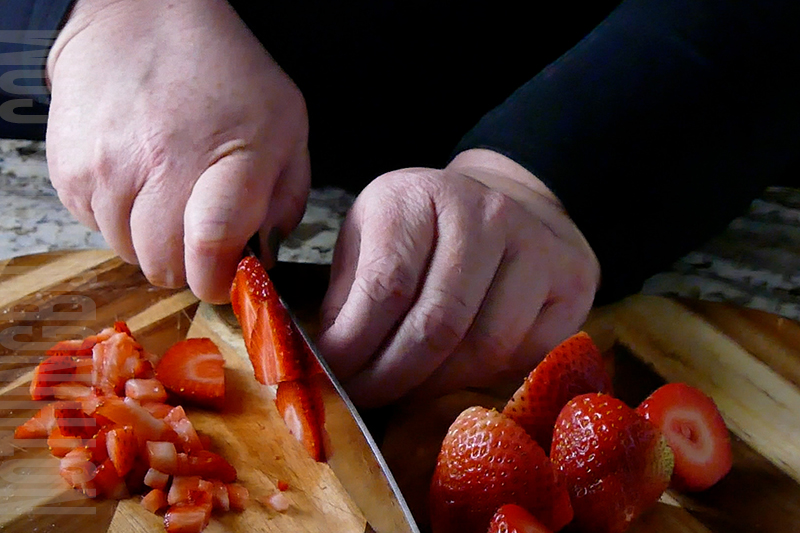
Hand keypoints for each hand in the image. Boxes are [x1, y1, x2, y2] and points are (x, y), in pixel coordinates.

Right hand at [45, 0, 309, 302]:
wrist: (140, 21)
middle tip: (198, 228)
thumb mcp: (286, 126)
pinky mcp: (69, 171)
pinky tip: (136, 178)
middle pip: (165, 264)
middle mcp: (161, 165)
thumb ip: (285, 199)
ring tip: (166, 192)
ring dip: (150, 238)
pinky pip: (95, 228)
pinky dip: (118, 217)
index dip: (218, 277)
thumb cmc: (224, 75)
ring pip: (128, 253)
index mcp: (230, 155)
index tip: (224, 275)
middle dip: (187, 261)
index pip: (212, 245)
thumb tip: (261, 257)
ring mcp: (107, 168)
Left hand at [318, 149, 599, 406]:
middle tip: (366, 399)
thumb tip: (329, 362)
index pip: (386, 285)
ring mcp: (535, 244)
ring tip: (406, 390)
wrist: (507, 204)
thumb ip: (349, 294)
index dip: (355, 345)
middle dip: (392, 377)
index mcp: (419, 196)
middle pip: (437, 324)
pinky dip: (482, 380)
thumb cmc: (425, 233)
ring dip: (436, 387)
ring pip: (484, 347)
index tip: (334, 377)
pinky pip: (524, 355)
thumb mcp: (372, 241)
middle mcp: (484, 211)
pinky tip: (454, 375)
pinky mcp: (571, 279)